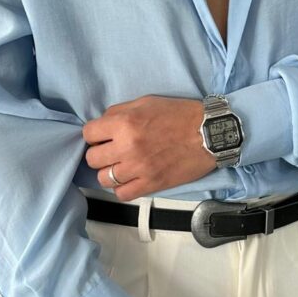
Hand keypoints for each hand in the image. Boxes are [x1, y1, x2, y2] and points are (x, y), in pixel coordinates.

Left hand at [82, 95, 216, 200]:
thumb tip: (102, 124)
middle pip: (92, 159)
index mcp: (124, 123)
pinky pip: (122, 194)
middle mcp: (127, 147)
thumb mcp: (146, 102)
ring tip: (121, 167)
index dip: (95, 135)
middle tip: (112, 152)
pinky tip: (130, 179)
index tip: (103, 137)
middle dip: (100, 154)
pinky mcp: (151, 184)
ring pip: (104, 179)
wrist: (208, 134)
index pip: (88, 134)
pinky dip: (122, 188)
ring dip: (110, 173)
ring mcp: (139, 168)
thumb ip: (119, 112)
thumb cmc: (178, 114)